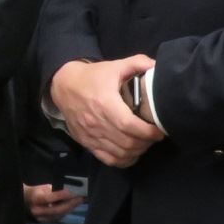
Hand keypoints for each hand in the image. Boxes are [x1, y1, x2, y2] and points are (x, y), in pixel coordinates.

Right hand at [24, 184, 83, 223]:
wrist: (28, 201)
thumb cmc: (38, 192)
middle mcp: (37, 211)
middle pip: (56, 210)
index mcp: (35, 199)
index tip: (71, 192)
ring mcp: (42, 218)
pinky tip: (74, 206)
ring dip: (71, 208)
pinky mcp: (47, 222)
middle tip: (80, 198)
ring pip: (60, 215)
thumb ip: (55, 190)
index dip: (60, 196)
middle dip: (70, 204)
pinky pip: (60, 217)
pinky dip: (68, 211)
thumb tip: (70, 191)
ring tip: (80, 201)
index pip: (48, 198)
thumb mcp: (45, 188)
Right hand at [50, 57, 164, 168]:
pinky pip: (108, 159)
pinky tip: (131, 153)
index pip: (129, 125)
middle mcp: (97, 123)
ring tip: (144, 142)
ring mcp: (91, 135)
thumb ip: (137, 63)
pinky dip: (123, 160)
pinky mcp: (87, 142)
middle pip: (127, 143)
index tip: (159, 130)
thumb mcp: (114, 66)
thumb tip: (157, 66)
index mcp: (105, 103)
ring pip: (120, 153)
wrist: (64, 86)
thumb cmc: (92, 77)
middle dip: (146, 142)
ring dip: (137, 151)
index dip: (148, 132)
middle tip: (154, 135)